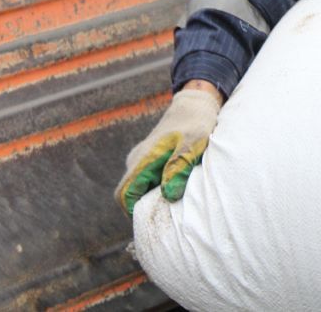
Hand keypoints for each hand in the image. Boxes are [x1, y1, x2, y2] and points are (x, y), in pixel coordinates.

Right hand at [114, 81, 222, 214]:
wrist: (195, 104)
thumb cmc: (196, 123)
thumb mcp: (193, 143)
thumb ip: (179, 166)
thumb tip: (169, 194)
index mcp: (143, 158)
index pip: (124, 195)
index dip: (135, 211)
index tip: (158, 216)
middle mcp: (136, 161)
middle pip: (131, 195)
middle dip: (147, 207)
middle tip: (171, 213)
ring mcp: (141, 160)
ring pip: (140, 189)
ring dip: (155, 198)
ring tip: (177, 201)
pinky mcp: (149, 161)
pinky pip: (147, 181)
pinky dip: (159, 189)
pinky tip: (178, 188)